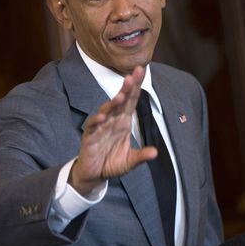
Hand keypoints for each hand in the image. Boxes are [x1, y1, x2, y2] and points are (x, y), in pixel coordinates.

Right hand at [69, 66, 156, 194]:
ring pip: (107, 110)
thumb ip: (141, 157)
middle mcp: (112, 121)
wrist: (94, 175)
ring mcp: (100, 127)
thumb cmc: (111, 163)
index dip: (136, 87)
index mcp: (123, 122)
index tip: (142, 70)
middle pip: (121, 101)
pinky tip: (102, 116)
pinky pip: (92, 126)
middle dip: (127, 88)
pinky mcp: (89, 136)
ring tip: (120, 96)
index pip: (131, 101)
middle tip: (133, 75)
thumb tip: (155, 153)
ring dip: (113, 103)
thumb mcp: (130, 161)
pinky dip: (96, 120)